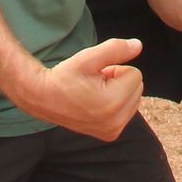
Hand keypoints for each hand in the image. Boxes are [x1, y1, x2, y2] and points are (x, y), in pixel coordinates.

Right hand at [23, 37, 144, 140]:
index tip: (97, 74)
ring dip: (119, 92)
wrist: (44, 98)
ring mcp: (113, 131)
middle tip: (95, 83)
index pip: (135, 74)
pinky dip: (117, 104)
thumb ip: (116, 49)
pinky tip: (97, 103)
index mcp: (112, 103)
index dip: (116, 68)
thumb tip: (138, 46)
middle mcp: (115, 121)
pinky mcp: (110, 134)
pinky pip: (127, 111)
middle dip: (119, 80)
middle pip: (137, 88)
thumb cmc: (64, 76)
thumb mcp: (88, 57)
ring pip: (134, 99)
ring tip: (95, 92)